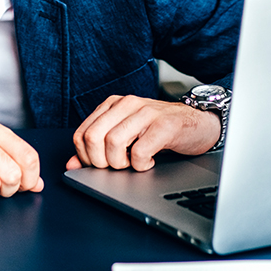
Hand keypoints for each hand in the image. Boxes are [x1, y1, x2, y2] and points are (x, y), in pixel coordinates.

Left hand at [66, 95, 219, 171]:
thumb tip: (71, 165)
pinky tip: (149, 162)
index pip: (81, 134)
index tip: (101, 165)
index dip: (85, 158)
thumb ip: (97, 147)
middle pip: (93, 138)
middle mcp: (127, 104)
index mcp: (113, 105)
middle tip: (118, 166)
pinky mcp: (164, 125)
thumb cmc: (160, 131)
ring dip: (121, 164)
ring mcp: (146, 113)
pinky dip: (141, 165)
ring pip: (113, 144)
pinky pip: (140, 152)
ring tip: (134, 163)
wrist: (198, 124)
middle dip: (101, 163)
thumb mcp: (125, 135)